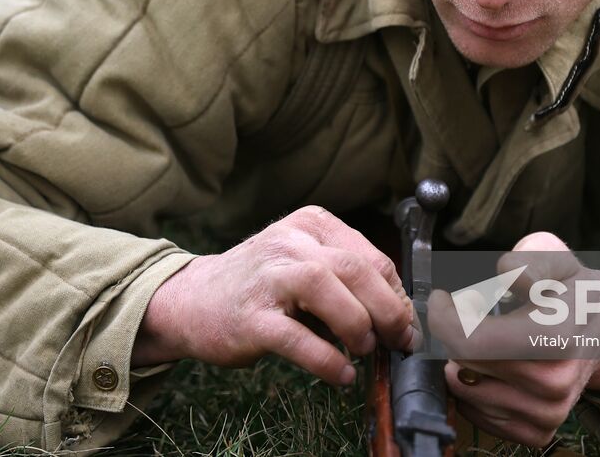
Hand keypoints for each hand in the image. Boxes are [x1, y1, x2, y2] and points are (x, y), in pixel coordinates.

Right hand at [131, 205, 418, 384]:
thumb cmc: (260, 285)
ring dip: (358, 325)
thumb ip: (347, 280)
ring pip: (326, 289)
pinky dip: (326, 360)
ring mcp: (267, 278)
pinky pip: (296, 338)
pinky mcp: (250, 317)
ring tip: (365, 349)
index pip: (371, 257)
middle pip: (356, 268)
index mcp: (310, 225)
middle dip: (388, 310)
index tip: (407, 324)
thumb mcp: (304, 263)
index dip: (397, 295)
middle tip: (398, 341)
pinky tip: (342, 374)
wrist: (192, 299)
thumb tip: (401, 316)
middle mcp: (289, 243)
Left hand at [429, 232, 599, 447]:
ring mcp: (548, 413)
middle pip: (464, 365)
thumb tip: (509, 276)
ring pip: (466, 393)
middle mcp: (553, 384)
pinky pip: (479, 416)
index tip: (443, 299)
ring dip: (463, 364)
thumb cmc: (572, 291)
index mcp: (555, 337)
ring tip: (488, 339)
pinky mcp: (538, 432)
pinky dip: (475, 390)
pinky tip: (493, 367)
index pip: (470, 342)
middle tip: (473, 312)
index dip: (443, 318)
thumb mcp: (556, 259)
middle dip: (456, 335)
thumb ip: (529, 258)